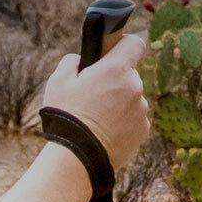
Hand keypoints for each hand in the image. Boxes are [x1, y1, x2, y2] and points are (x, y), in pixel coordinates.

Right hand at [39, 34, 150, 170]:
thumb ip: (73, 61)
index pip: (135, 44)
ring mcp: (141, 110)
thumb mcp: (58, 80)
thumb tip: (81, 60)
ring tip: (97, 118)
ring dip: (119, 102)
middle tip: (94, 93)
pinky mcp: (143, 130)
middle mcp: (134, 87)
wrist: (77, 157)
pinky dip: (123, 121)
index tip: (114, 52)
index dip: (125, 44)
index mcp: (116, 69)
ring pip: (132, 98)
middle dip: (115, 80)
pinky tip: (105, 131)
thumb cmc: (66, 116)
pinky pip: (134, 118)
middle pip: (129, 74)